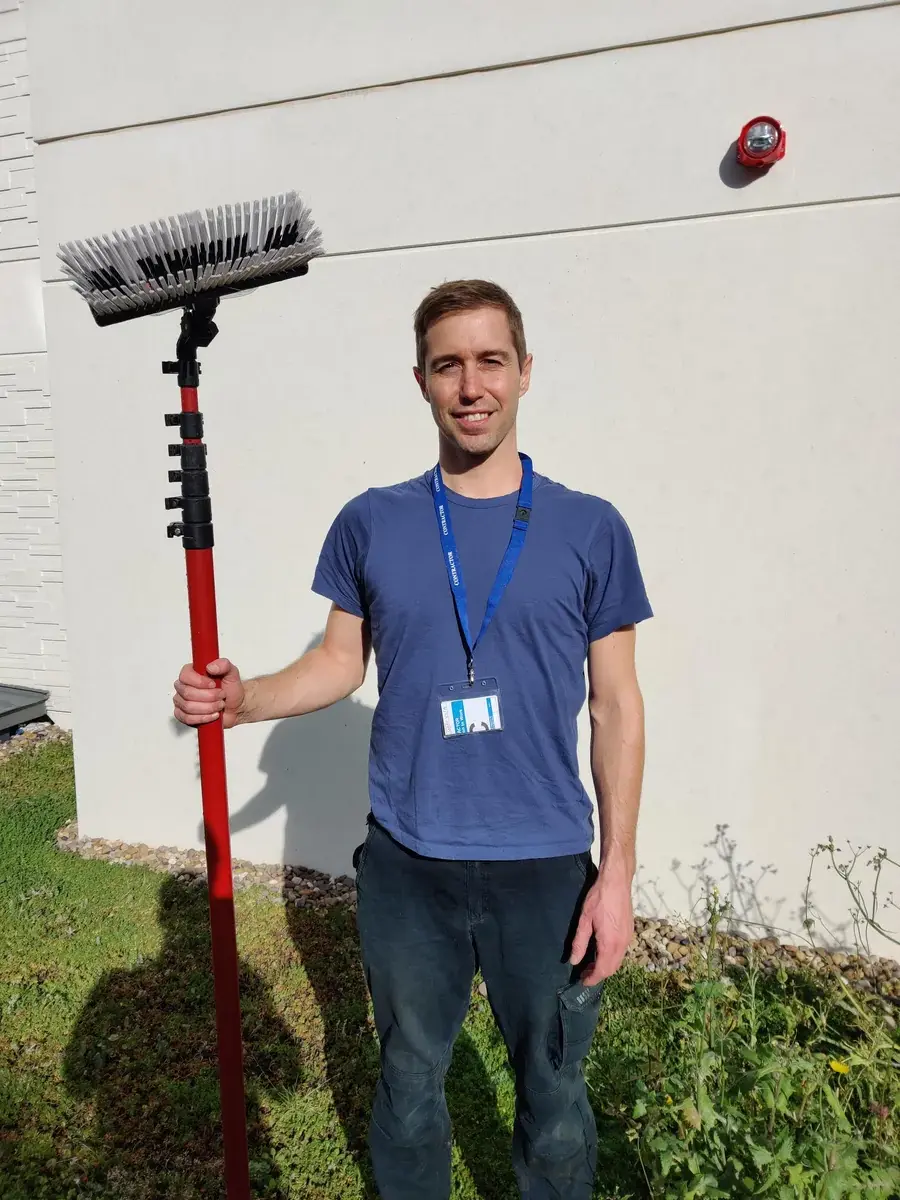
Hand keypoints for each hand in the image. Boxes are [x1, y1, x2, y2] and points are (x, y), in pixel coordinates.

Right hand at [173, 658, 244, 727]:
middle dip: (208, 696)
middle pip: (187, 693)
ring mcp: (182, 701)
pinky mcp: (183, 715)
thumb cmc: (231, 690)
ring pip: (188, 707)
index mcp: (192, 672)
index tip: (213, 684)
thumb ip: (224, 665)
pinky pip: (186, 718)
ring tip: (219, 705)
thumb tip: (211, 666)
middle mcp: (184, 686)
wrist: (236, 706)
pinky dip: (203, 718)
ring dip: (208, 707)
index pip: (185, 675)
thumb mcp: (232, 673)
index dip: (199, 682)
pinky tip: (212, 714)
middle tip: (221, 695)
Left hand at [569, 867, 633, 985]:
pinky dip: (612, 957)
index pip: (602, 970)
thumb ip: (579, 942)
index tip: (582, 982)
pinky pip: (622, 952)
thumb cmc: (599, 898)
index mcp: (610, 943)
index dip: (592, 978)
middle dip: (599, 974)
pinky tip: (601, 951)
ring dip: (606, 966)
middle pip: (612, 968)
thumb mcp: (584, 920)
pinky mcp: (630, 931)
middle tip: (584, 973)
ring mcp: (628, 938)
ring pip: (618, 961)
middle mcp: (622, 944)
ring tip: (591, 964)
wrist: (617, 881)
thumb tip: (573, 961)